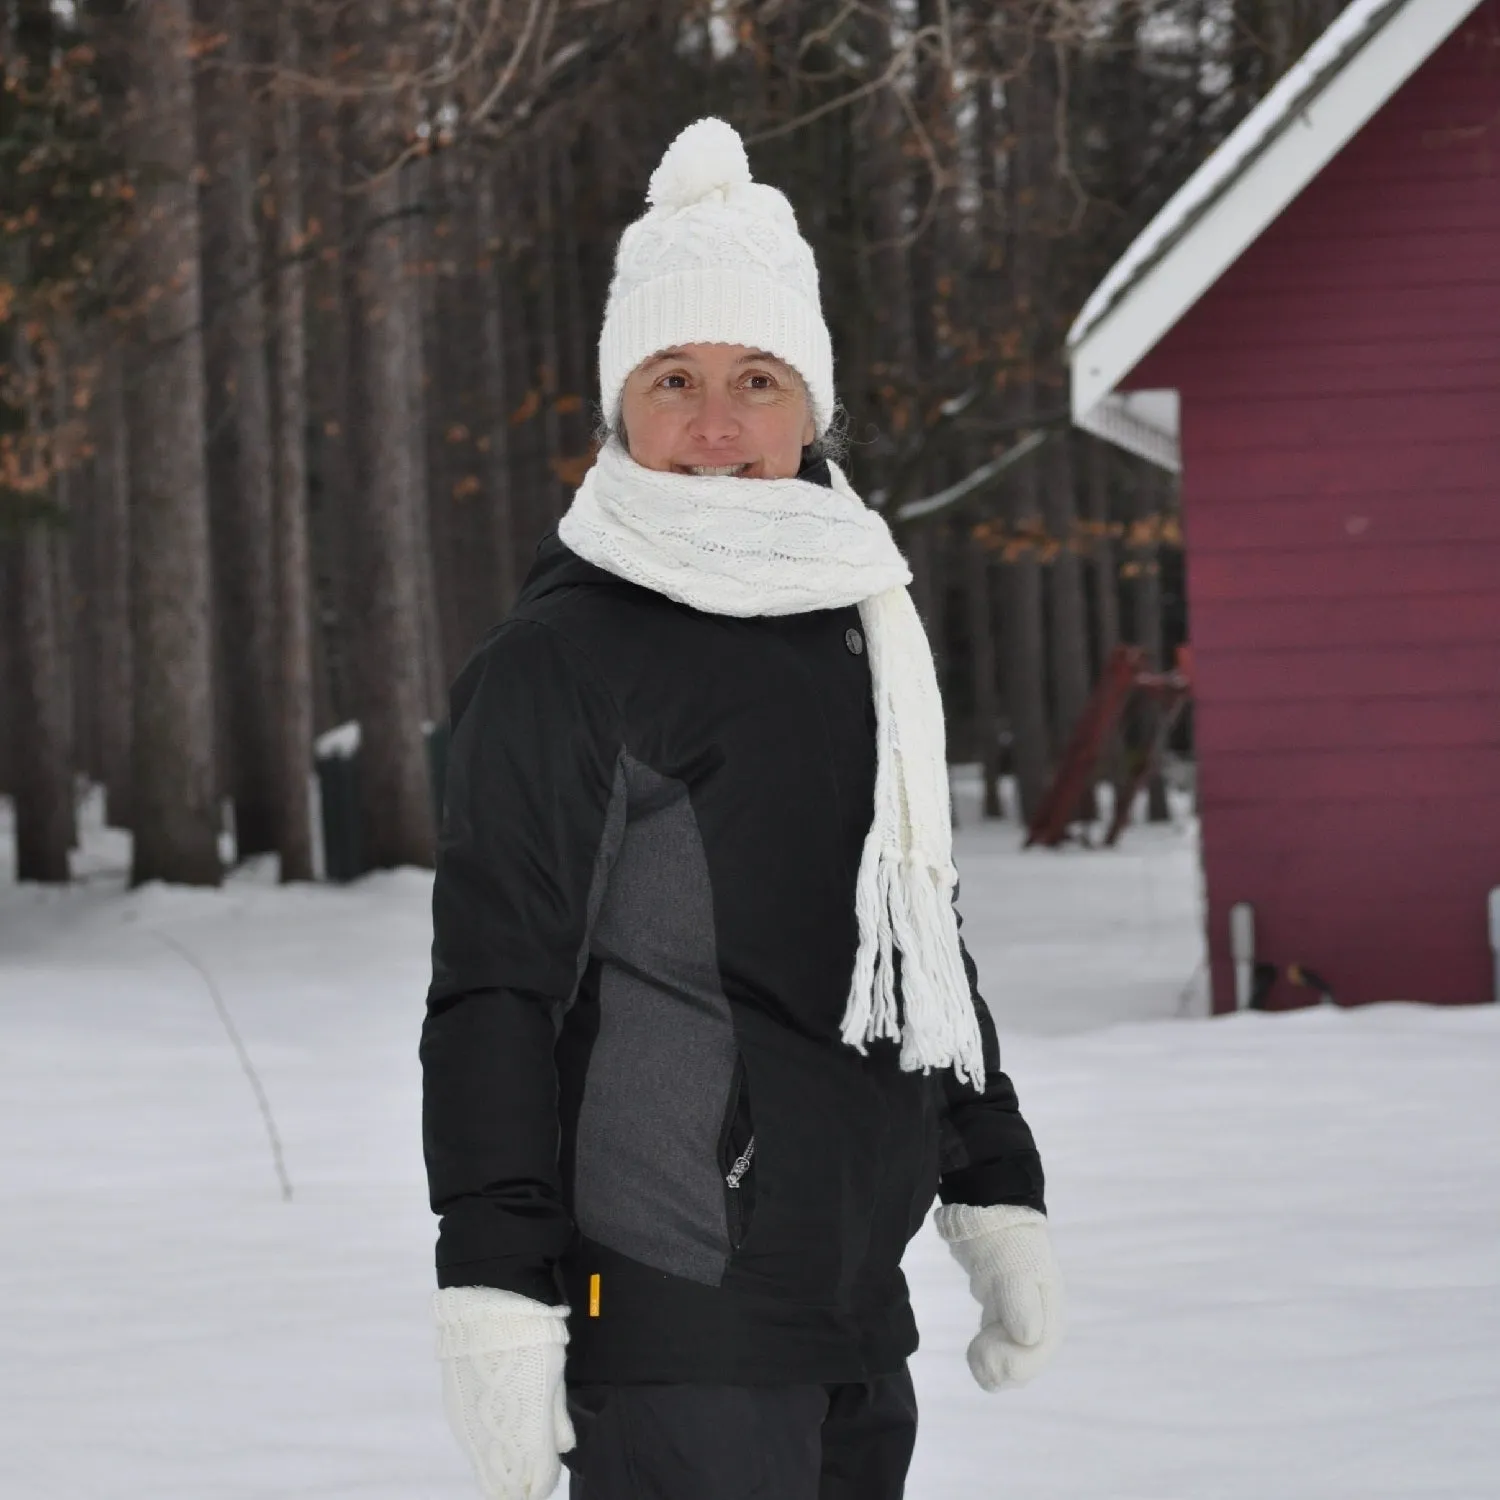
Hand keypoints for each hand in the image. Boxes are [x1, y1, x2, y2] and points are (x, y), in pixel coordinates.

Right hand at [433, 1286, 574, 1498]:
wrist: (486, 1304)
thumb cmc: (530, 1336)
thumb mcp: (554, 1374)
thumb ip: (556, 1416)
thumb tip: (563, 1447)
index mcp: (526, 1433)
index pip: (537, 1480)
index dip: (544, 1481)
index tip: (548, 1474)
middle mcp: (493, 1440)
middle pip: (503, 1484)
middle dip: (519, 1482)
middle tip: (533, 1470)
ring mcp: (468, 1426)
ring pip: (486, 1464)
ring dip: (500, 1464)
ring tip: (515, 1452)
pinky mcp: (453, 1409)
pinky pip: (472, 1442)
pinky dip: (485, 1444)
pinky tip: (496, 1431)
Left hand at [934, 1203, 1064, 1391]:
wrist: (990, 1217)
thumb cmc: (1007, 1243)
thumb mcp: (1013, 1269)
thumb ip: (1019, 1302)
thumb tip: (1028, 1338)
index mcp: (1051, 1312)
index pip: (1038, 1353)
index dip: (1014, 1363)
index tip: (987, 1352)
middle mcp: (1041, 1321)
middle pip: (1026, 1363)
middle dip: (1001, 1366)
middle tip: (976, 1351)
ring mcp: (1022, 1320)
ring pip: (1012, 1360)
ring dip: (993, 1364)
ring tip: (975, 1351)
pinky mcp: (1003, 1317)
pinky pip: (1000, 1349)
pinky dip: (987, 1354)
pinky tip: (976, 1348)